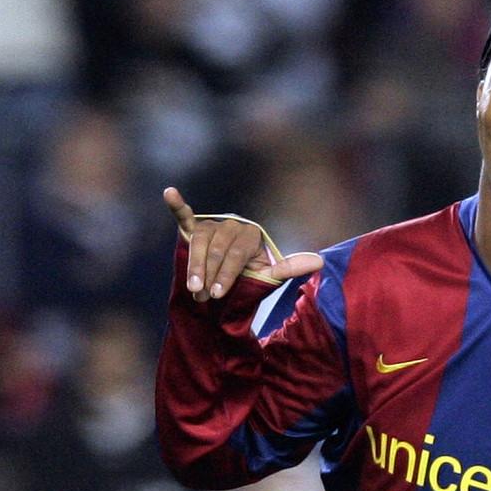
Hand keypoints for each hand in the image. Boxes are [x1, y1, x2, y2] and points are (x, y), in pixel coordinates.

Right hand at [163, 186, 322, 301]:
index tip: (218, 294)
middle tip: (204, 297)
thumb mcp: (269, 276)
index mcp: (252, 234)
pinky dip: (176, 204)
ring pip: (200, 243)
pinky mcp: (193, 228)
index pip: (237, 254)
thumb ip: (290, 268)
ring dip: (195, 267)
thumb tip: (321, 261)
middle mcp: (232, 225)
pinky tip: (169, 193)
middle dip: (210, 276)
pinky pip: (184, 215)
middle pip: (217, 250)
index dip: (226, 275)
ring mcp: (212, 226)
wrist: (225, 287)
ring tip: (193, 288)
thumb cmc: (247, 282)